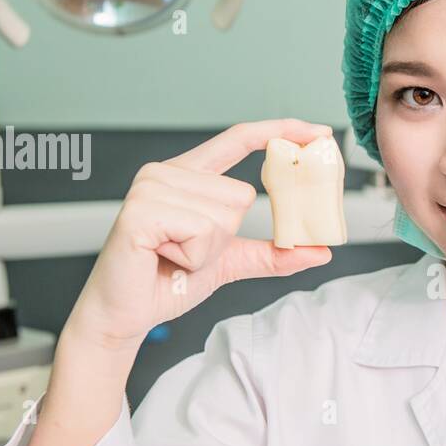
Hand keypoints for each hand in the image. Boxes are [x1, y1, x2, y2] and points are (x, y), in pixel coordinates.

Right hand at [64, 119, 334, 350]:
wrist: (126, 314)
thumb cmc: (167, 282)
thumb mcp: (230, 262)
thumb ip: (272, 253)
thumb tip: (320, 251)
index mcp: (188, 174)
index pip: (239, 138)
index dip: (280, 131)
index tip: (318, 133)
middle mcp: (167, 172)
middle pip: (241, 193)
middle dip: (225, 237)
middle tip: (188, 252)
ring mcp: (151, 187)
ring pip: (224, 215)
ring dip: (207, 250)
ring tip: (173, 255)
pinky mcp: (142, 210)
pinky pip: (201, 230)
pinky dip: (192, 256)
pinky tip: (164, 257)